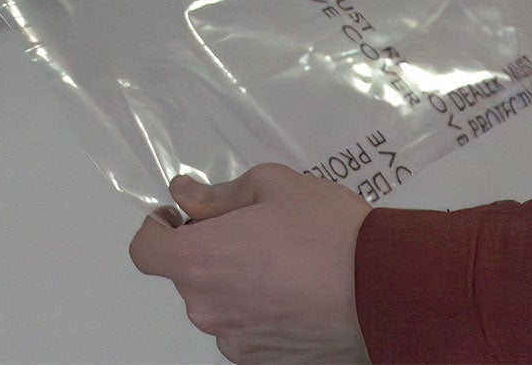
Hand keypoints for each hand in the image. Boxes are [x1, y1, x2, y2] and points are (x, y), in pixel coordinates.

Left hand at [129, 163, 370, 362]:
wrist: (386, 290)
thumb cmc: (324, 228)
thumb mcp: (269, 185)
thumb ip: (217, 195)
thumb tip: (183, 196)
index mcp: (199, 261)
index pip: (145, 252)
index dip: (157, 230)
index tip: (183, 217)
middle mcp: (209, 310)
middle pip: (188, 276)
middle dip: (208, 250)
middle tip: (252, 229)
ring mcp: (239, 344)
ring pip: (220, 305)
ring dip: (235, 283)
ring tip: (283, 262)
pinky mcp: (269, 364)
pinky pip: (248, 331)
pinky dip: (260, 312)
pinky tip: (298, 294)